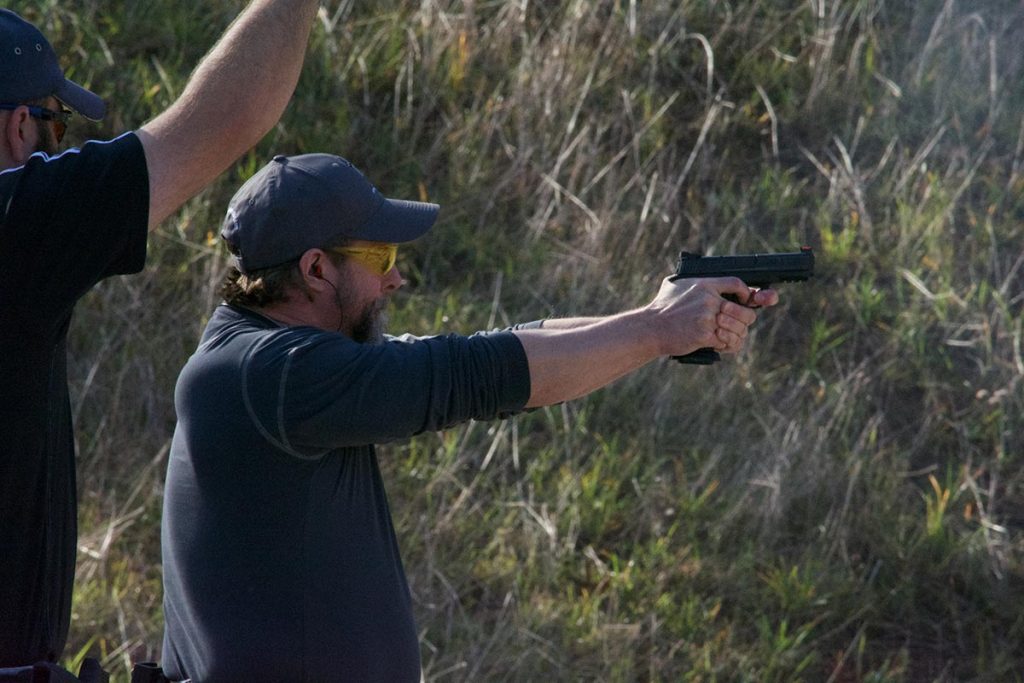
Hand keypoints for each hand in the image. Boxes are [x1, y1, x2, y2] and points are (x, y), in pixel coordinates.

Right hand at [646, 277, 778, 356]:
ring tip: (731, 337)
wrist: (650, 328)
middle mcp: (708, 300)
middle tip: (741, 324)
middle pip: (744, 311)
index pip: (737, 284)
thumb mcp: (675, 285)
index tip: (746, 300)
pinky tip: (722, 345)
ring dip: (737, 335)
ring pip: (738, 329)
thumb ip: (693, 281)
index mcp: (704, 285)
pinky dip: (726, 346)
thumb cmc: (661, 306)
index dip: (746, 293)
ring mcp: (707, 318)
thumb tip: (706, 281)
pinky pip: (726, 342)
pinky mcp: (704, 335)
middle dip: (746, 320)